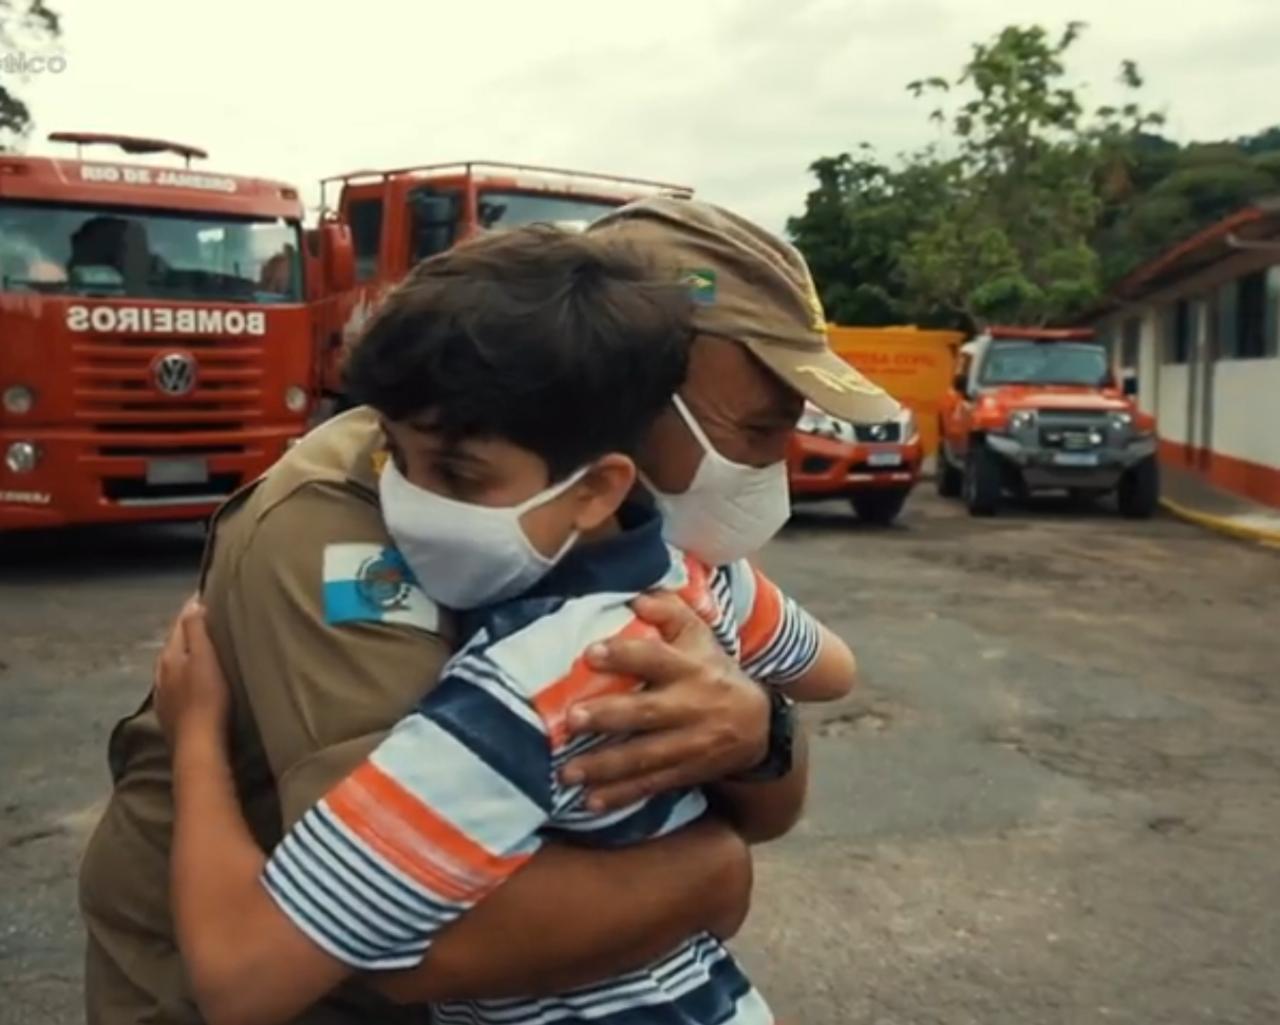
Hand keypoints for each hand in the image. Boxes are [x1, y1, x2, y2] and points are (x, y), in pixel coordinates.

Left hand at [153, 598, 230, 749]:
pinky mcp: (169, 711)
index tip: (207, 592)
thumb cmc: (208, 699)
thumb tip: (193, 604)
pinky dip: (185, 671)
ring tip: (203, 645)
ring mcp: (163, 692)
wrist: (198, 745)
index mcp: (170, 654)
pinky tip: (193, 677)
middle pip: (174, 641)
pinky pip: (176, 681)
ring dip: (185, 651)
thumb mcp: (205, 658)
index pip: (180, 621)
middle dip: (189, 628)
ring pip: (173, 662)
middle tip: (209, 615)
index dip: (193, 606)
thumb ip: (196, 630)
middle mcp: (161, 670)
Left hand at [561, 592, 768, 810]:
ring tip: (567, 772)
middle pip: (647, 712)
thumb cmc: (711, 670)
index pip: (656, 658)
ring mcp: (690, 744)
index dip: (625, 654)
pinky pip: (651, 785)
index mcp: (691, 666)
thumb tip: (636, 599)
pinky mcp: (686, 772)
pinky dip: (621, 795)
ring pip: (645, 756)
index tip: (591, 652)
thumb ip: (670, 611)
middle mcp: (692, 705)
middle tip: (572, 719)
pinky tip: (591, 801)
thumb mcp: (699, 635)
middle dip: (609, 717)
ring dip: (605, 766)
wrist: (757, 725)